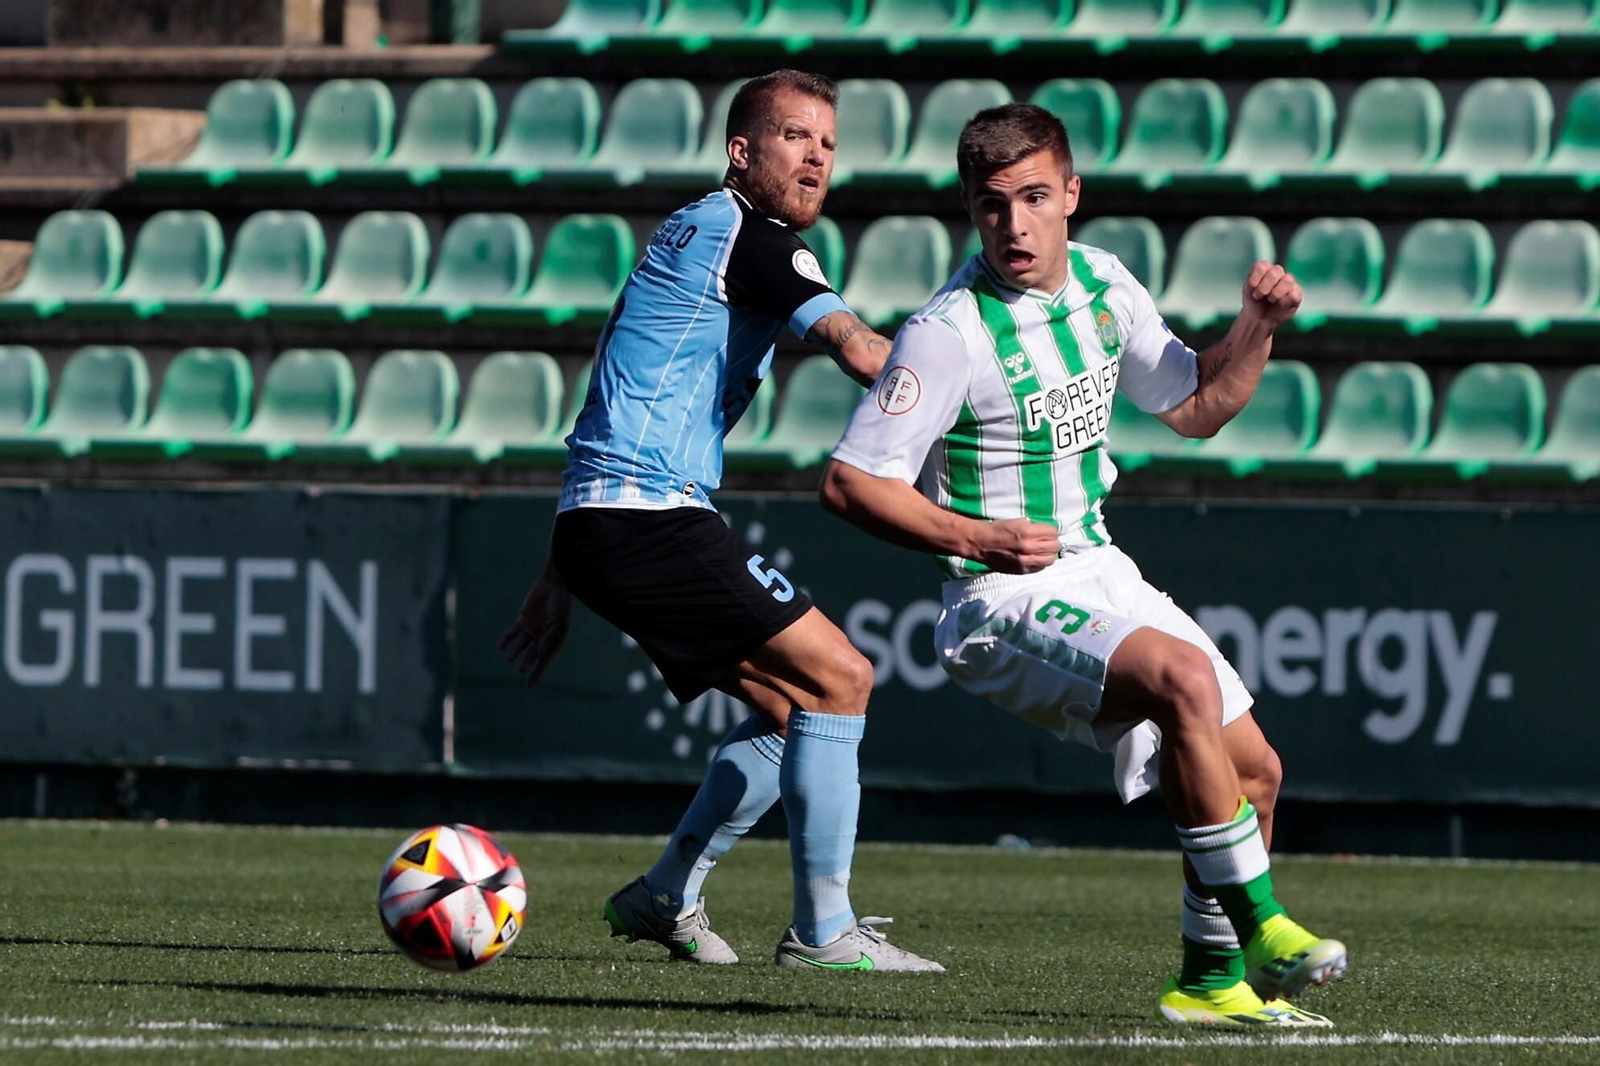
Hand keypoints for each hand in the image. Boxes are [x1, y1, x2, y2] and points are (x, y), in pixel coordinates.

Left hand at [497, 569, 571, 686]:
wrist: (553, 585)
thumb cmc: (560, 603)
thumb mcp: (560, 621)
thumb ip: (550, 637)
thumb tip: (540, 653)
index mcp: (554, 640)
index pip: (545, 660)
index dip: (538, 672)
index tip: (530, 684)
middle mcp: (542, 637)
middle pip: (533, 654)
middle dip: (527, 662)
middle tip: (521, 670)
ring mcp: (532, 629)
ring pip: (521, 644)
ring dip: (515, 651)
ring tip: (509, 658)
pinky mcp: (523, 620)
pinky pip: (513, 632)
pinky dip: (507, 639)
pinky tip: (500, 646)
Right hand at [972, 518, 1060, 574]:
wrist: (981, 544)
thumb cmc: (998, 530)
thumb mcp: (1018, 521)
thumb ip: (1034, 527)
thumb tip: (1047, 532)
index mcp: (1027, 532)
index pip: (1053, 533)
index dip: (1051, 531)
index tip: (1047, 532)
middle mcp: (1028, 548)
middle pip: (1055, 547)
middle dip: (1052, 542)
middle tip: (1046, 541)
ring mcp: (1026, 561)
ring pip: (1050, 560)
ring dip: (1048, 554)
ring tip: (1041, 551)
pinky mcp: (1022, 570)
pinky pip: (1040, 568)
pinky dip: (1040, 563)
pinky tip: (1034, 558)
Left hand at [1240, 261, 1302, 327]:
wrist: (1260, 319)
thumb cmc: (1254, 302)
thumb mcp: (1247, 292)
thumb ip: (1252, 283)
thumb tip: (1268, 281)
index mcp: (1265, 269)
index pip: (1261, 266)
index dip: (1255, 280)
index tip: (1252, 291)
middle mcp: (1278, 272)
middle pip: (1275, 271)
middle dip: (1264, 287)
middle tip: (1259, 296)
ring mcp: (1288, 282)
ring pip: (1288, 280)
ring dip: (1276, 293)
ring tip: (1271, 300)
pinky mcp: (1297, 293)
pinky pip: (1294, 294)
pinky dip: (1284, 302)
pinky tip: (1279, 305)